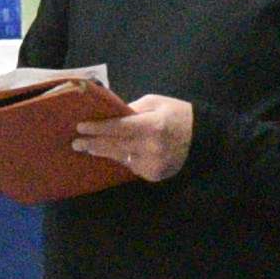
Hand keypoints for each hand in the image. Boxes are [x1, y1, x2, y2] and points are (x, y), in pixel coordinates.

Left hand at [70, 94, 194, 181]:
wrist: (203, 138)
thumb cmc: (177, 114)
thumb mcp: (155, 102)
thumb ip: (132, 109)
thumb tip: (109, 115)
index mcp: (152, 125)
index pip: (118, 128)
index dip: (98, 128)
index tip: (80, 127)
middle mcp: (151, 147)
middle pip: (115, 146)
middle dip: (93, 144)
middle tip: (76, 142)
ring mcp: (153, 164)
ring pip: (121, 158)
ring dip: (103, 153)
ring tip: (88, 148)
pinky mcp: (154, 175)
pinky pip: (131, 166)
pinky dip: (122, 159)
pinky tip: (112, 154)